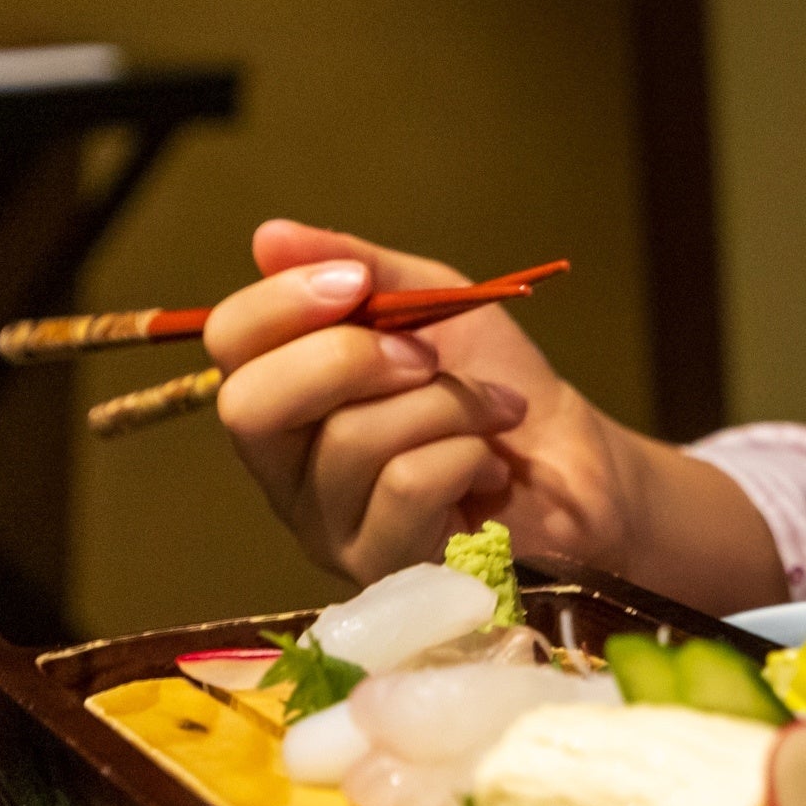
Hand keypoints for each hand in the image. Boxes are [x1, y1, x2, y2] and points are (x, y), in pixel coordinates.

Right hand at [200, 220, 787, 611]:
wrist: (575, 463)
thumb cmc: (493, 380)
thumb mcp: (433, 299)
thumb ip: (358, 267)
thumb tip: (268, 237)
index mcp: (288, 393)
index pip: (230, 343)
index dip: (282, 303)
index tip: (355, 282)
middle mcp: (285, 466)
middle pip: (251, 405)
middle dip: (348, 359)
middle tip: (426, 355)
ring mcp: (325, 526)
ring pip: (352, 441)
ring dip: (444, 405)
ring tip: (489, 411)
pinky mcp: (379, 569)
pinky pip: (406, 486)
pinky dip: (465, 454)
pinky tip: (487, 470)